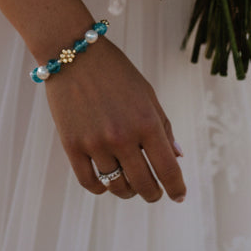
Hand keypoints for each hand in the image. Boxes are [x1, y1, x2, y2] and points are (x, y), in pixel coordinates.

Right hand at [43, 38, 185, 203]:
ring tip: (130, 187)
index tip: (179, 196)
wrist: (73, 54)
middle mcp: (122, 136)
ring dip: (128, 192)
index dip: (177, 188)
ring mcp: (95, 143)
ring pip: (116, 187)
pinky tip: (107, 183)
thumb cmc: (115, 72)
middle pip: (144, 184)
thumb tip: (178, 157)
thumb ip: (163, 127)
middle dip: (153, 194)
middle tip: (155, 193)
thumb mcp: (147, 94)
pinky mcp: (71, 145)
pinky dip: (101, 189)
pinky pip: (89, 182)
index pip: (168, 169)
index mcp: (147, 122)